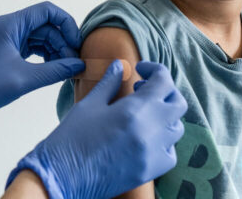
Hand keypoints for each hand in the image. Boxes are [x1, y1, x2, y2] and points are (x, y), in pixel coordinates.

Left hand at [0, 2, 84, 148]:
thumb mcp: (24, 80)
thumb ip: (55, 70)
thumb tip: (79, 66)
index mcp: (9, 24)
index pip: (47, 11)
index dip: (66, 24)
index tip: (76, 45)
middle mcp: (8, 26)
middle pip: (45, 25)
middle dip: (62, 42)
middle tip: (74, 65)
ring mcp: (5, 38)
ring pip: (39, 37)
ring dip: (54, 51)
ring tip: (65, 70)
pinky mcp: (5, 51)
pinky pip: (30, 47)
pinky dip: (44, 57)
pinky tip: (53, 70)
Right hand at [6, 60, 186, 198]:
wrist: (63, 176)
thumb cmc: (72, 138)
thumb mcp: (90, 104)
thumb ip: (109, 83)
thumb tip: (119, 66)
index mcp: (135, 109)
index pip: (164, 81)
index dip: (155, 70)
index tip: (141, 70)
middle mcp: (151, 130)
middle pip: (177, 103)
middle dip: (164, 92)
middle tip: (142, 90)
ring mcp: (154, 153)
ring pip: (177, 128)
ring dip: (164, 115)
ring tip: (143, 113)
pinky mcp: (151, 170)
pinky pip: (171, 152)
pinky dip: (164, 141)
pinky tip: (145, 137)